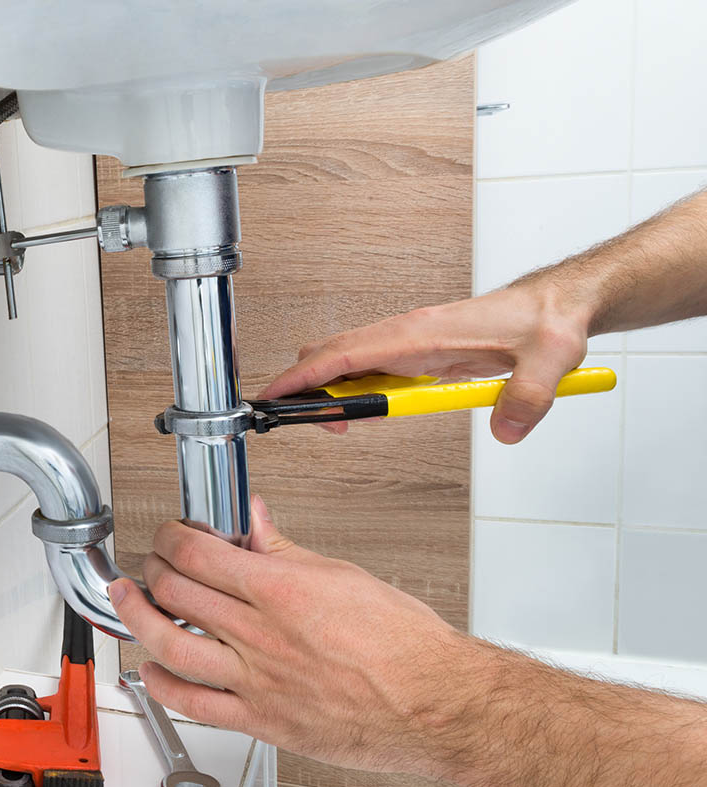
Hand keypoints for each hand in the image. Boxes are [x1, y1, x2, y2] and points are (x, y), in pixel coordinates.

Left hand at [109, 496, 474, 775]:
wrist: (435, 705)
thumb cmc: (404, 646)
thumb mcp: (344, 577)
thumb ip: (288, 552)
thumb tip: (257, 523)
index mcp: (282, 591)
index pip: (199, 554)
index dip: (171, 539)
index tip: (170, 536)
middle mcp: (262, 636)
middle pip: (178, 594)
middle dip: (154, 570)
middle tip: (151, 564)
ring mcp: (257, 681)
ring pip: (172, 646)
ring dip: (139, 619)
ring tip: (128, 601)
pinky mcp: (262, 721)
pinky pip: (195, 705)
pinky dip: (163, 685)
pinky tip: (153, 669)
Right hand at [258, 284, 590, 443]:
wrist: (558, 305)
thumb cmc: (547, 323)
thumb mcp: (548, 361)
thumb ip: (527, 398)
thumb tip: (505, 431)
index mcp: (422, 333)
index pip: (345, 354)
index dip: (305, 376)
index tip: (277, 395)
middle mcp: (407, 333)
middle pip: (333, 356)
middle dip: (311, 390)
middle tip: (322, 426)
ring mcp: (409, 341)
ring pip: (348, 362)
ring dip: (337, 393)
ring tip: (347, 423)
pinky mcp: (419, 352)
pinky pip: (372, 369)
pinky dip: (360, 390)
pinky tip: (377, 409)